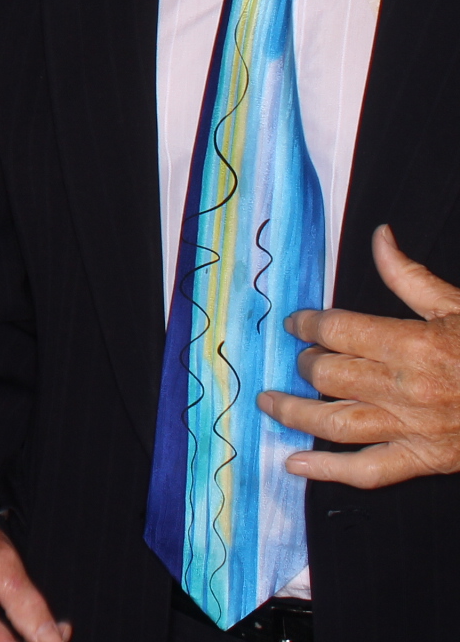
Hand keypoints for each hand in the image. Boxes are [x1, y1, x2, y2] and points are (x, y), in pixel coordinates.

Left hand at [259, 224, 459, 487]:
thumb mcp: (458, 305)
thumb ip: (410, 276)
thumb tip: (380, 238)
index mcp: (412, 344)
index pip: (337, 330)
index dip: (308, 324)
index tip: (297, 323)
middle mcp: (405, 388)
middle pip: (329, 374)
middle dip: (304, 365)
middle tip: (297, 359)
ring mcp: (412, 428)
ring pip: (334, 422)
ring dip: (294, 413)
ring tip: (269, 403)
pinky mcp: (425, 460)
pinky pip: (367, 471)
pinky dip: (327, 470)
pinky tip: (295, 464)